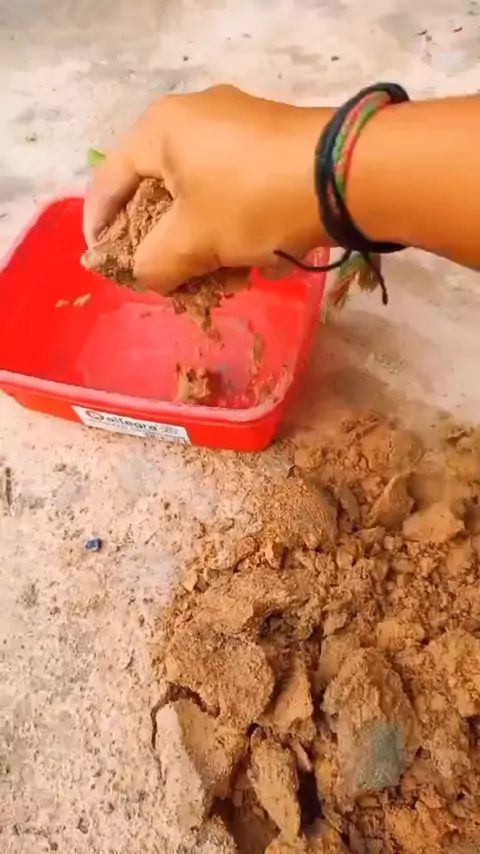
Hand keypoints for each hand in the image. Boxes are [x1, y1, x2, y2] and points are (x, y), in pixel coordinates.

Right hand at [83, 85, 331, 293]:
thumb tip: (147, 274)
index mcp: (159, 128)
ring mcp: (237, 128)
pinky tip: (253, 260)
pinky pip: (235, 190)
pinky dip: (235, 226)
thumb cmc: (252, 201)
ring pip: (200, 195)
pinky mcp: (272, 146)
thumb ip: (153, 264)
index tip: (103, 265)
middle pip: (157, 189)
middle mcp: (193, 118)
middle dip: (160, 241)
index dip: (99, 227)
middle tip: (164, 277)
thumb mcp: (191, 241)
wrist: (345, 175)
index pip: (109, 181)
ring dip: (202, 241)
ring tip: (216, 280)